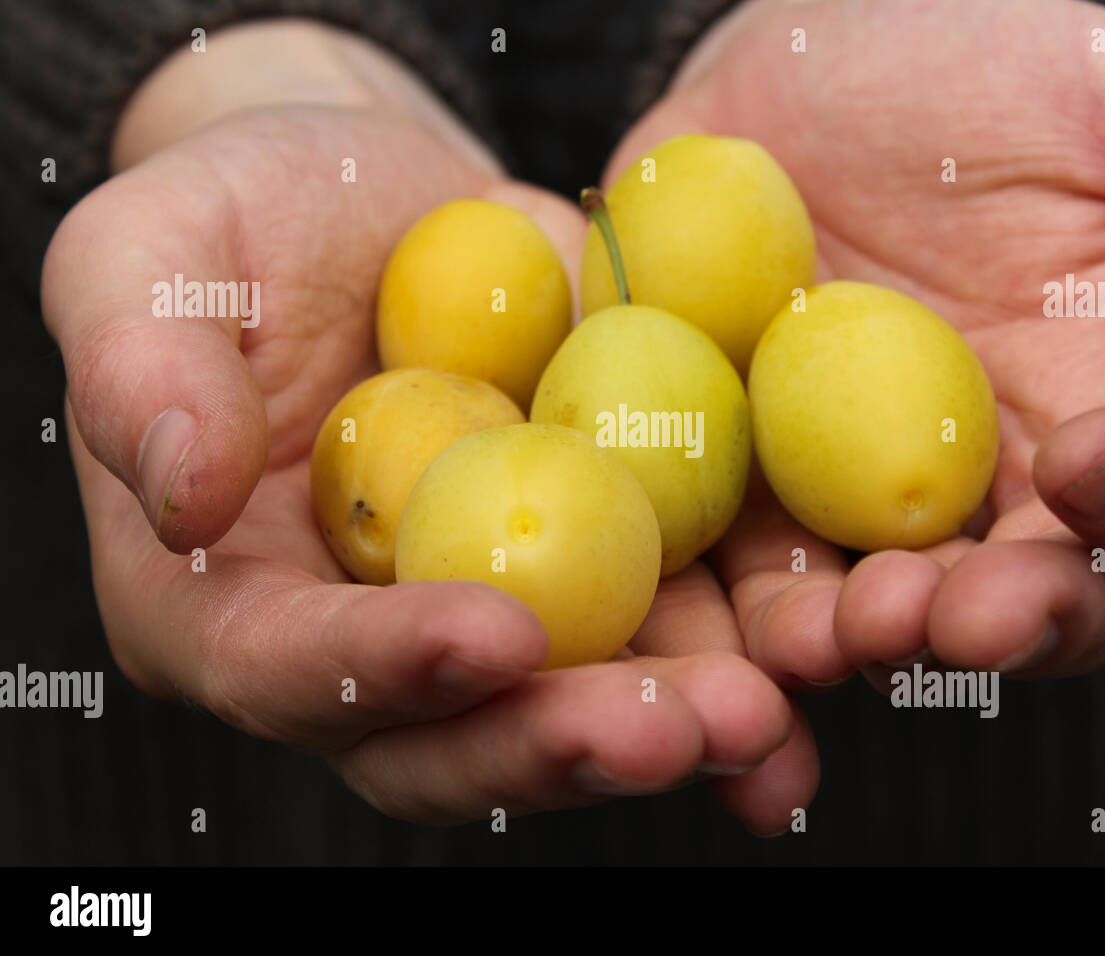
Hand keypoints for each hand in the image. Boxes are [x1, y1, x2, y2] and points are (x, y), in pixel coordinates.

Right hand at [42, 21, 805, 831]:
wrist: (382, 205)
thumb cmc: (239, 225)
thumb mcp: (149, 258)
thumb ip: (141, 374)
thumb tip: (179, 494)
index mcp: (235, 603)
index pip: (292, 671)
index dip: (385, 671)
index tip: (493, 632)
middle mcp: (372, 641)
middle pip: (455, 735)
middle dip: (563, 740)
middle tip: (676, 727)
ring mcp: (497, 608)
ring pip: (578, 704)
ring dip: (679, 721)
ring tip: (769, 709)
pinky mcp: (599, 561)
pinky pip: (669, 628)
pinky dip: (741, 652)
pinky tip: (818, 660)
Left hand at [611, 0, 1104, 684]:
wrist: (794, 66)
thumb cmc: (975, 66)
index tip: (1098, 459)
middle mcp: (1017, 485)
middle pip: (1052, 601)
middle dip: (1011, 620)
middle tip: (956, 613)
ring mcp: (877, 503)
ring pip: (892, 613)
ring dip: (863, 640)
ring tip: (831, 633)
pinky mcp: (759, 496)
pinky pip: (748, 578)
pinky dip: (733, 617)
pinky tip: (712, 627)